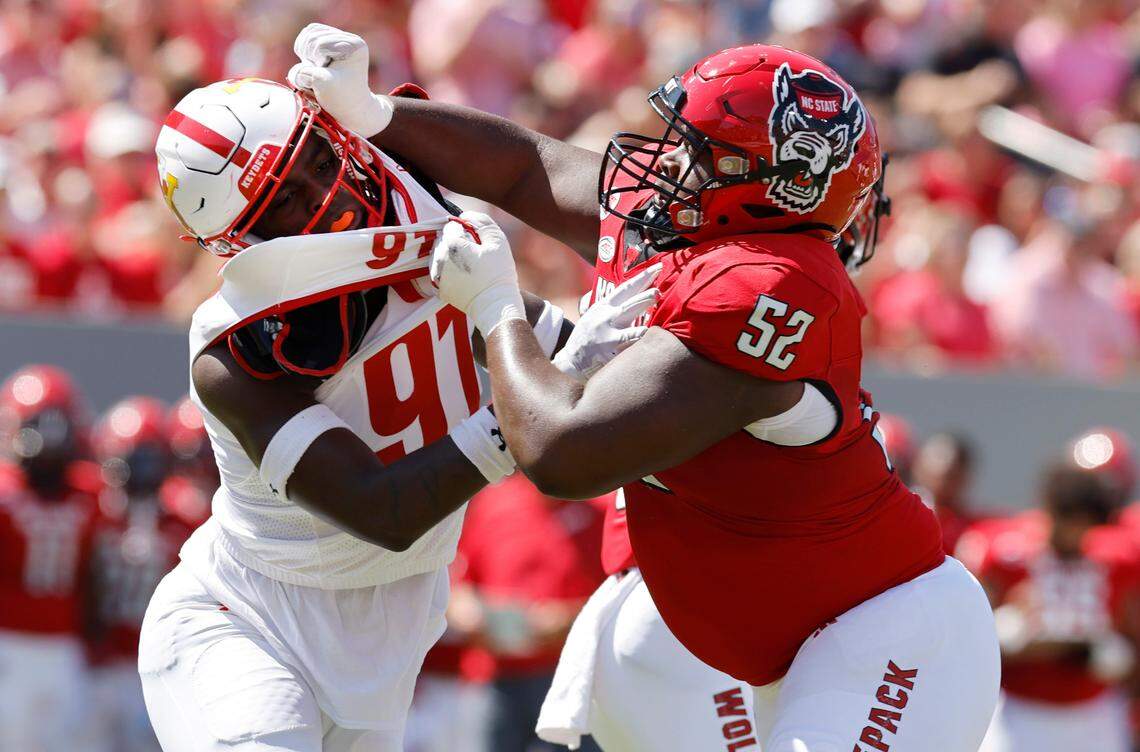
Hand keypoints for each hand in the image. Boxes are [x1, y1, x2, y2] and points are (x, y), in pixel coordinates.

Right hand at [288, 23, 393, 137]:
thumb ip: (305, 73)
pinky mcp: (330, 41)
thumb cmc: (342, 98)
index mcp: (353, 45)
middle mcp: (349, 38)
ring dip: (306, 54)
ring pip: (308, 34)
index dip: (316, 62)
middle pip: (312, 36)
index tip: (329, 77)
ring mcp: (339, 38)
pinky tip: (314, 64)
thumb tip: (297, 67)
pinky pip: (307, 36)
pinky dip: (304, 50)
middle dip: (310, 58)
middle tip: (323, 74)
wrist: (351, 106)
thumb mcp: (324, 86)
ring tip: (319, 70)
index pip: (319, 44)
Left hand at [430, 212, 525, 336]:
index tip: (478, 242)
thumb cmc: (498, 273)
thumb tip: (466, 215)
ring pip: (439, 255)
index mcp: (452, 244)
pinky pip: (439, 271)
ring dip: (451, 256)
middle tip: (475, 255)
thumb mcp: (498, 241)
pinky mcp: (438, 288)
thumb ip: (482, 222)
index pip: (452, 226)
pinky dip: (448, 270)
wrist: (495, 306)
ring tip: (469, 266)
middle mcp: (439, 258)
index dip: (466, 231)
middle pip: (443, 239)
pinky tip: (463, 277)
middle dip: (457, 242)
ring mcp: (437, 275)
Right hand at [553, 264, 660, 378]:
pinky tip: (647, 329)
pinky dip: (638, 333)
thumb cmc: (586, 339)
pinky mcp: (608, 345)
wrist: (571, 361)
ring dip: (643, 302)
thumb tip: (630, 295)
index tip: (655, 268)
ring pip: (628, 312)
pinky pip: (627, 337)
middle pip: (628, 297)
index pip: (624, 288)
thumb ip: (609, 307)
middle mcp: (604, 314)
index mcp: (602, 306)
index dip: (641, 277)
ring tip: (656, 295)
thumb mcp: (593, 317)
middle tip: (660, 280)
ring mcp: (606, 329)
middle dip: (645, 287)